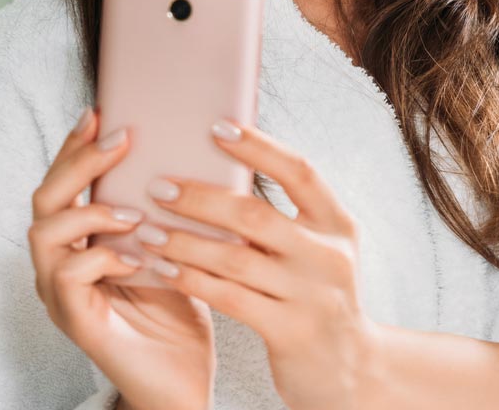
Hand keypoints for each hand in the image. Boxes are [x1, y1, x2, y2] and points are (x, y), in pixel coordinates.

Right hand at [28, 106, 214, 409]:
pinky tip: (138, 252)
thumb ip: (165, 202)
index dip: (76, 145)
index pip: (64, 181)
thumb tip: (188, 140)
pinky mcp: (77, 323)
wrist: (183, 379)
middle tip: (120, 137)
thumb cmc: (178, 305)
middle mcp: (60, 263)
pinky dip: (102, 255)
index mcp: (81, 239)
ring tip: (133, 207)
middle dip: (79, 161)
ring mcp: (62, 294)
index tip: (99, 110)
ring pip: (44, 233)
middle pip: (45, 197)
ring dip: (90, 209)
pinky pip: (69, 278)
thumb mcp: (174, 240)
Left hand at [133, 118, 379, 409]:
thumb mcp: (319, 248)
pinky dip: (191, 280)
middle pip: (256, 215)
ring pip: (234, 258)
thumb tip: (227, 167)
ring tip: (148, 228)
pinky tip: (164, 268)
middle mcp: (328, 254)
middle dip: (200, 198)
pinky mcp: (290, 331)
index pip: (299, 171)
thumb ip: (287, 216)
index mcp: (337, 222)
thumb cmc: (319, 295)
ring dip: (184, 241)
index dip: (258, 147)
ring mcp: (311, 295)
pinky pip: (229, 298)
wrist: (350, 370)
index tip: (216, 127)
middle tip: (159, 185)